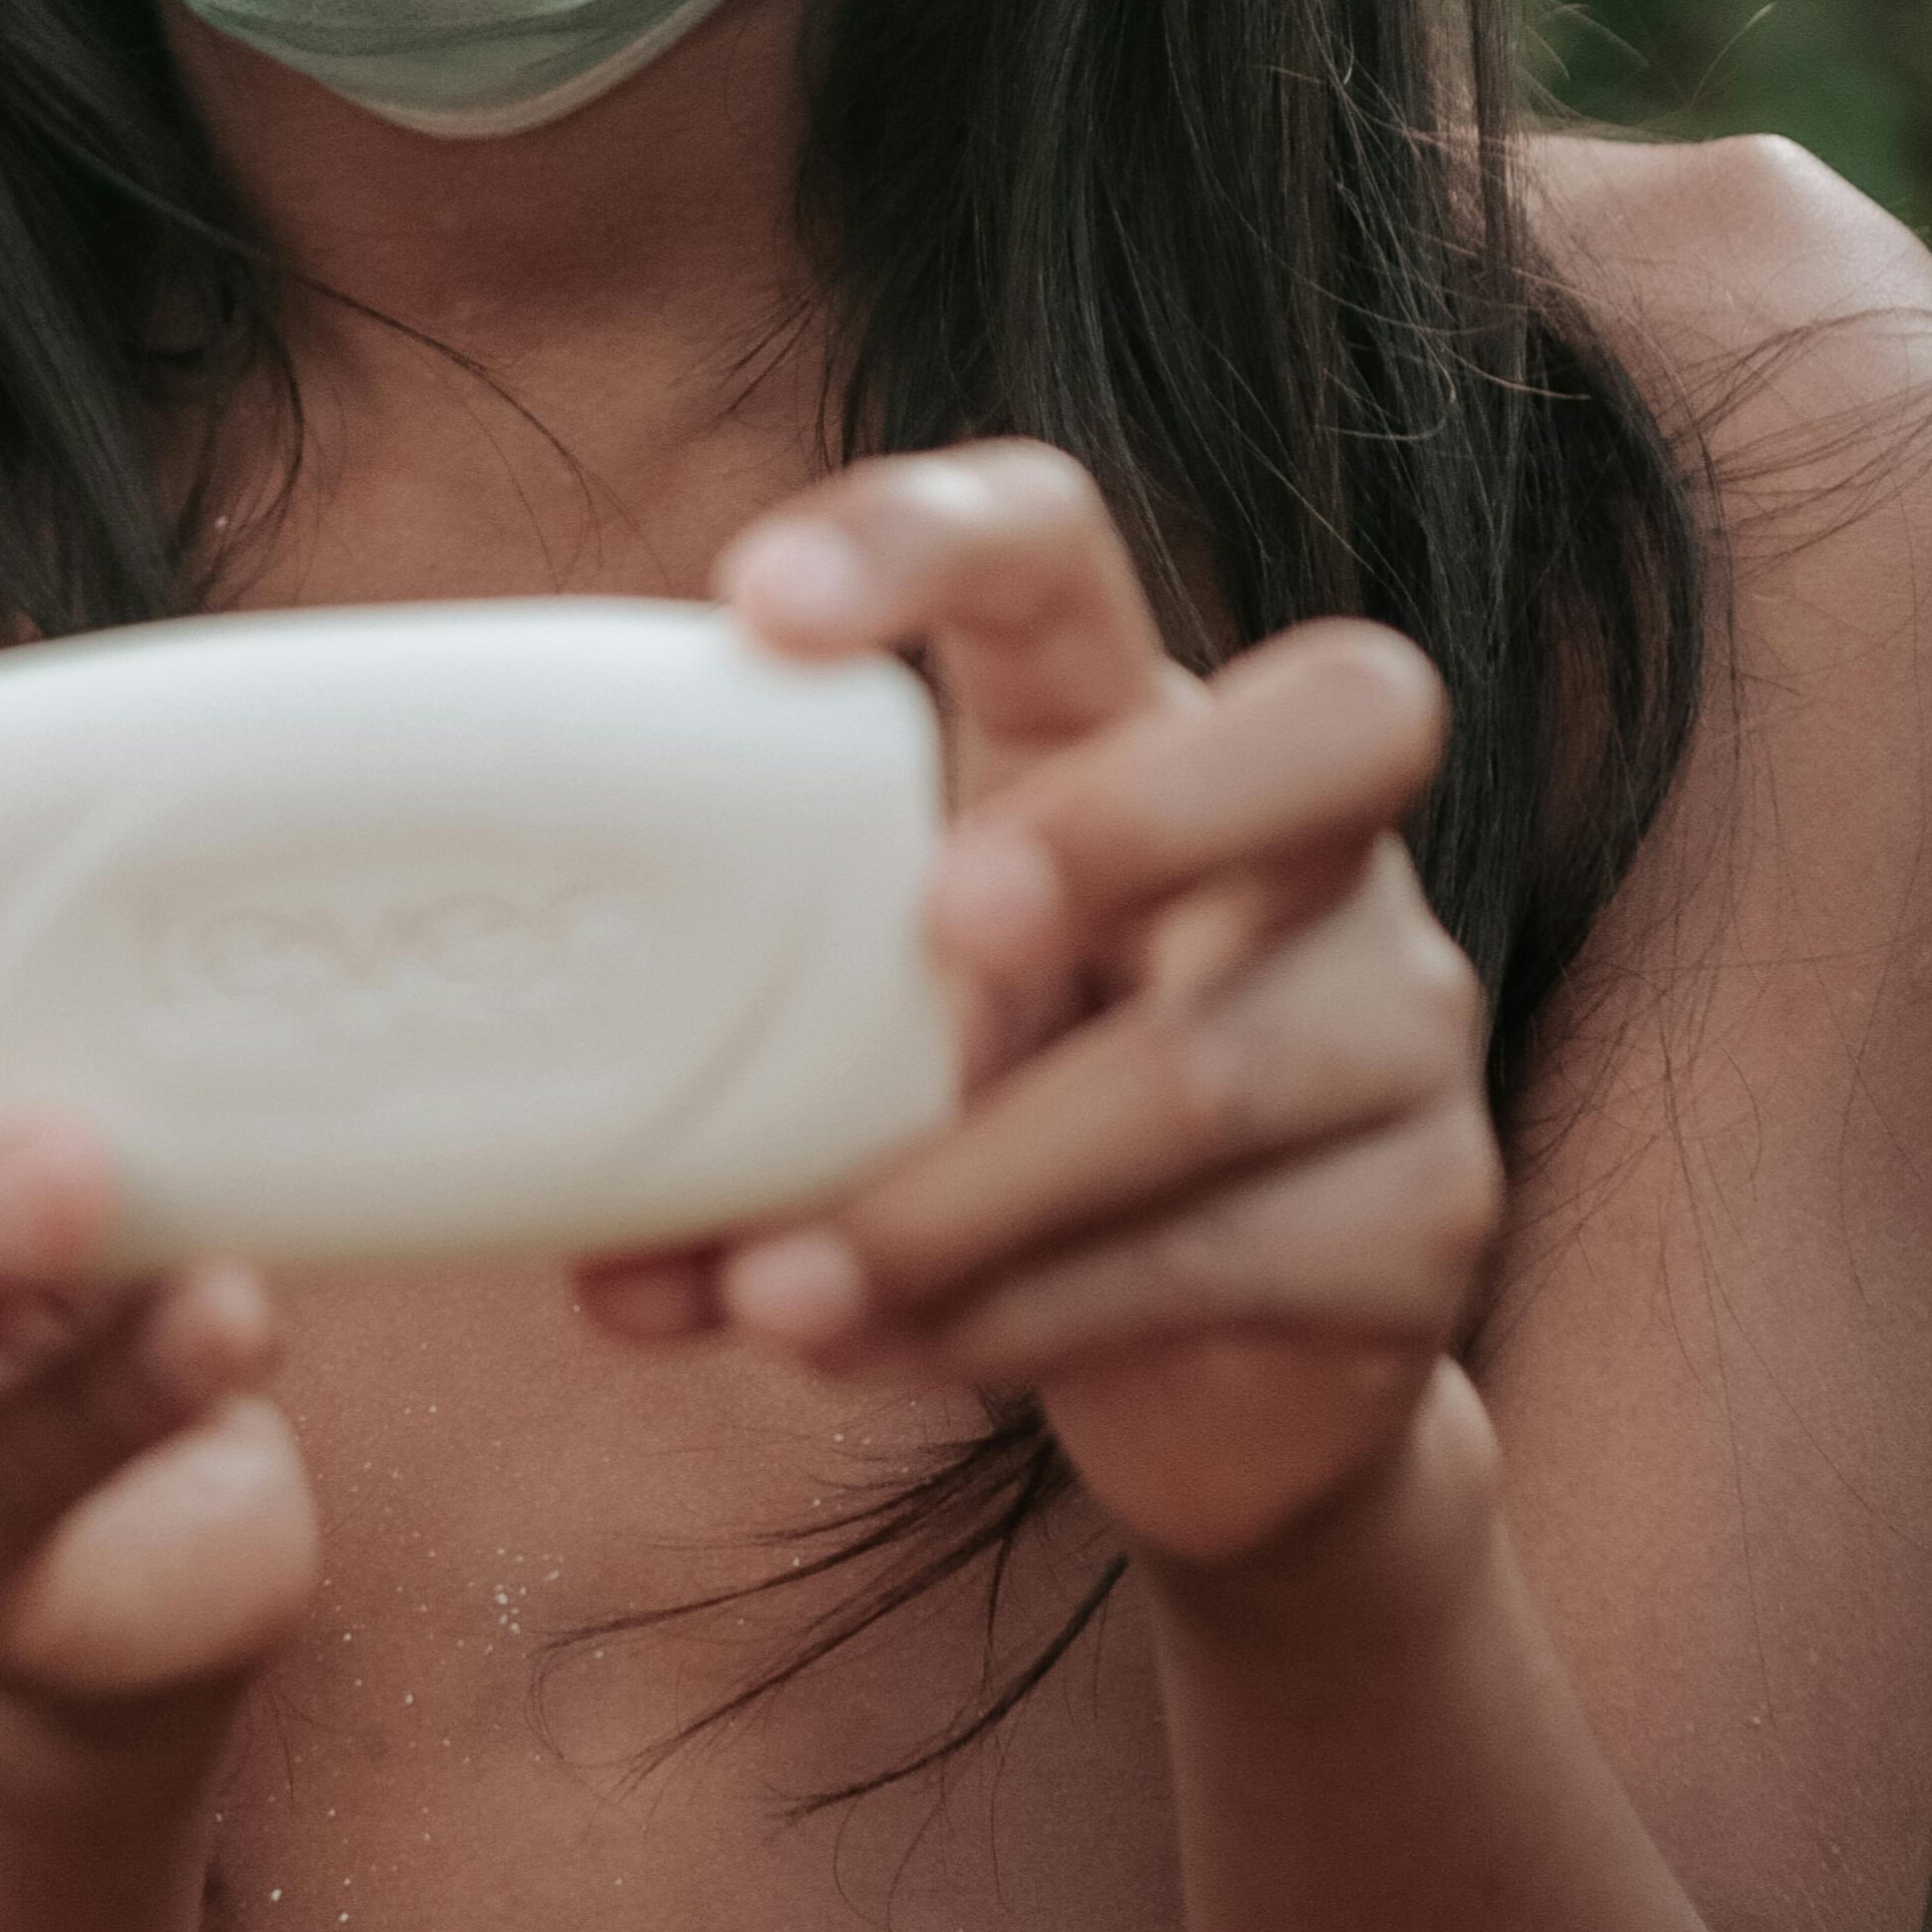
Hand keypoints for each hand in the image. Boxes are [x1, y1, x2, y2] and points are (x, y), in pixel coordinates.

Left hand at [588, 450, 1499, 1580]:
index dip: (925, 535)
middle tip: (942, 923)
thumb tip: (507, 1123)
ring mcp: (1398, 1025)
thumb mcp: (875, 1034)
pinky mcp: (1424, 1222)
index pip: (1066, 544)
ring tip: (778, 1291)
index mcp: (1132, 726)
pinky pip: (1217, 1258)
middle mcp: (1312, 846)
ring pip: (1210, 1066)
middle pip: (1339, 720)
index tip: (756, 607)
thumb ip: (745, 1029)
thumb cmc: (999, 1142)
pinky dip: (1016, 1317)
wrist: (1212, 1396)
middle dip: (1134, 814)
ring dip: (960, 1189)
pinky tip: (879, 1353)